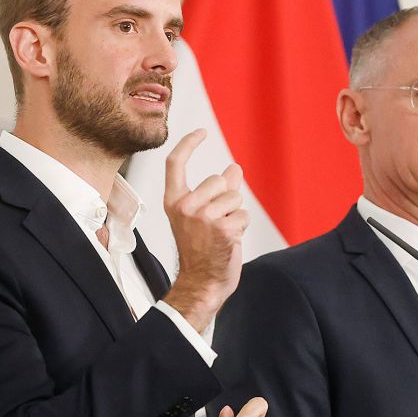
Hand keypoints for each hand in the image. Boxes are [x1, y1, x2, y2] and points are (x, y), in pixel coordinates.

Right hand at [161, 129, 248, 330]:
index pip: (175, 164)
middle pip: (219, 180)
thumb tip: (235, 168)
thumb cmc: (201, 251)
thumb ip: (218, 191)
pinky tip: (228, 242)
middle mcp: (184, 206)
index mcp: (174, 201)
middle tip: (216, 223)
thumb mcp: (202, 217)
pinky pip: (243, 215)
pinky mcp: (222, 228)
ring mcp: (202, 217)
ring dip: (235, 215)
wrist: (201, 283)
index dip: (188, 144)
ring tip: (222, 234)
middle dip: (227, 198)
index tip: (201, 132)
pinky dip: (241, 228)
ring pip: (235, 197)